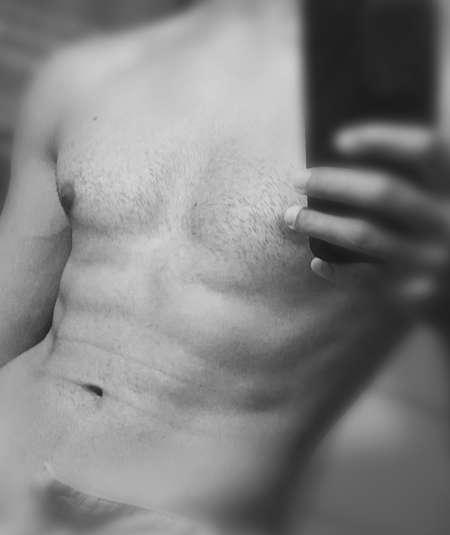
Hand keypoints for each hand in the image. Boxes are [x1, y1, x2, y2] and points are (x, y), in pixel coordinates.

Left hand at [285, 123, 449, 326]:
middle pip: (384, 192)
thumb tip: (344, 152)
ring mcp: (432, 259)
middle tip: (298, 179)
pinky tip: (316, 261)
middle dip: (334, 182)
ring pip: (365, 234)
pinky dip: (336, 270)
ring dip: (321, 224)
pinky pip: (365, 278)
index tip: (338, 140)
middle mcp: (448, 222)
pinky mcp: (415, 292)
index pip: (425, 150)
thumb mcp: (436, 201)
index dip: (382, 139)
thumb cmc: (437, 234)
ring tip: (291, 216)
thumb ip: (412, 181)